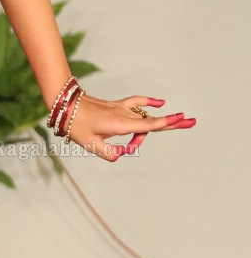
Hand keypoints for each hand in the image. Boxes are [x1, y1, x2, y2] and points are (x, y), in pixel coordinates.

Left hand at [65, 92, 195, 161]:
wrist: (66, 104)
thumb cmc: (76, 125)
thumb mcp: (89, 145)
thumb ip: (108, 153)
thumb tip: (121, 155)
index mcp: (120, 125)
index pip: (147, 125)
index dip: (164, 123)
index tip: (179, 119)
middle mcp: (124, 115)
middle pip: (151, 122)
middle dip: (171, 123)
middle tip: (192, 122)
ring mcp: (122, 109)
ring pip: (143, 120)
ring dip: (149, 129)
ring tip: (139, 142)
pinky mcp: (117, 106)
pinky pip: (137, 102)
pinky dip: (149, 102)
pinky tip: (161, 102)